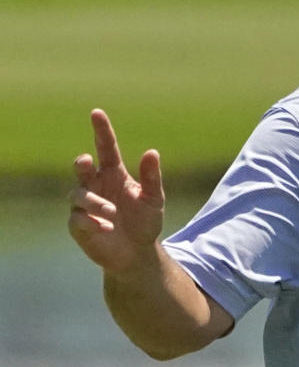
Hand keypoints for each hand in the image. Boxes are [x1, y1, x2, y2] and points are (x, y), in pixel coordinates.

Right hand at [68, 109, 164, 275]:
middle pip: (82, 167)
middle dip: (82, 163)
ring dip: (94, 202)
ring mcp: (84, 205)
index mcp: (114, 173)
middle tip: (87, 162)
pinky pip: (78, 219)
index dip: (101, 130)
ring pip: (79, 194)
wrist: (137, 253)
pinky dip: (91, 222)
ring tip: (112, 214)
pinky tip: (106, 228)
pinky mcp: (78, 225)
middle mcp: (96, 185)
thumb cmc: (144, 222)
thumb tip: (152, 152)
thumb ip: (152, 177)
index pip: (106, 147)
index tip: (97, 113)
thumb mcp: (154, 200)